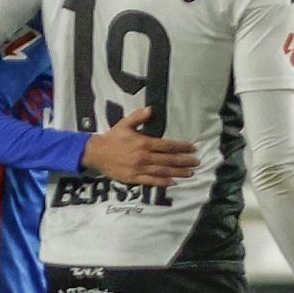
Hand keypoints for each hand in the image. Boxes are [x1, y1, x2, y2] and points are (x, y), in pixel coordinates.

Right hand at [81, 106, 198, 185]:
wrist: (96, 153)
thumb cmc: (112, 138)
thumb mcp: (125, 124)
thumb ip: (139, 117)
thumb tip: (151, 109)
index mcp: (143, 142)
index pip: (167, 145)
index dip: (182, 147)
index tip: (192, 147)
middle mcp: (143, 156)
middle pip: (169, 160)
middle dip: (185, 161)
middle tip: (197, 162)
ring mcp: (139, 169)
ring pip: (163, 172)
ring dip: (178, 173)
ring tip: (190, 173)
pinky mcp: (134, 178)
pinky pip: (151, 181)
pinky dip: (162, 182)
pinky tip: (173, 182)